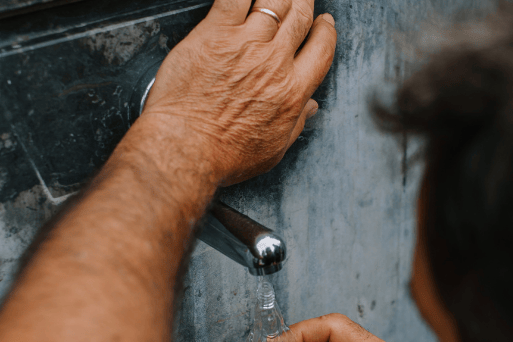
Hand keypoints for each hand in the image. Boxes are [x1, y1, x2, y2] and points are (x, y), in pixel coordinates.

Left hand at [140, 0, 335, 185]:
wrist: (187, 148)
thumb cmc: (225, 155)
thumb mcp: (274, 148)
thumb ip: (296, 122)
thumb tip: (310, 106)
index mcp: (293, 90)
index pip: (321, 48)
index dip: (325, 31)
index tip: (324, 23)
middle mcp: (274, 62)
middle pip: (299, 17)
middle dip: (304, 3)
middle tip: (302, 0)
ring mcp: (245, 44)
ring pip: (272, 2)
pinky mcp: (214, 33)